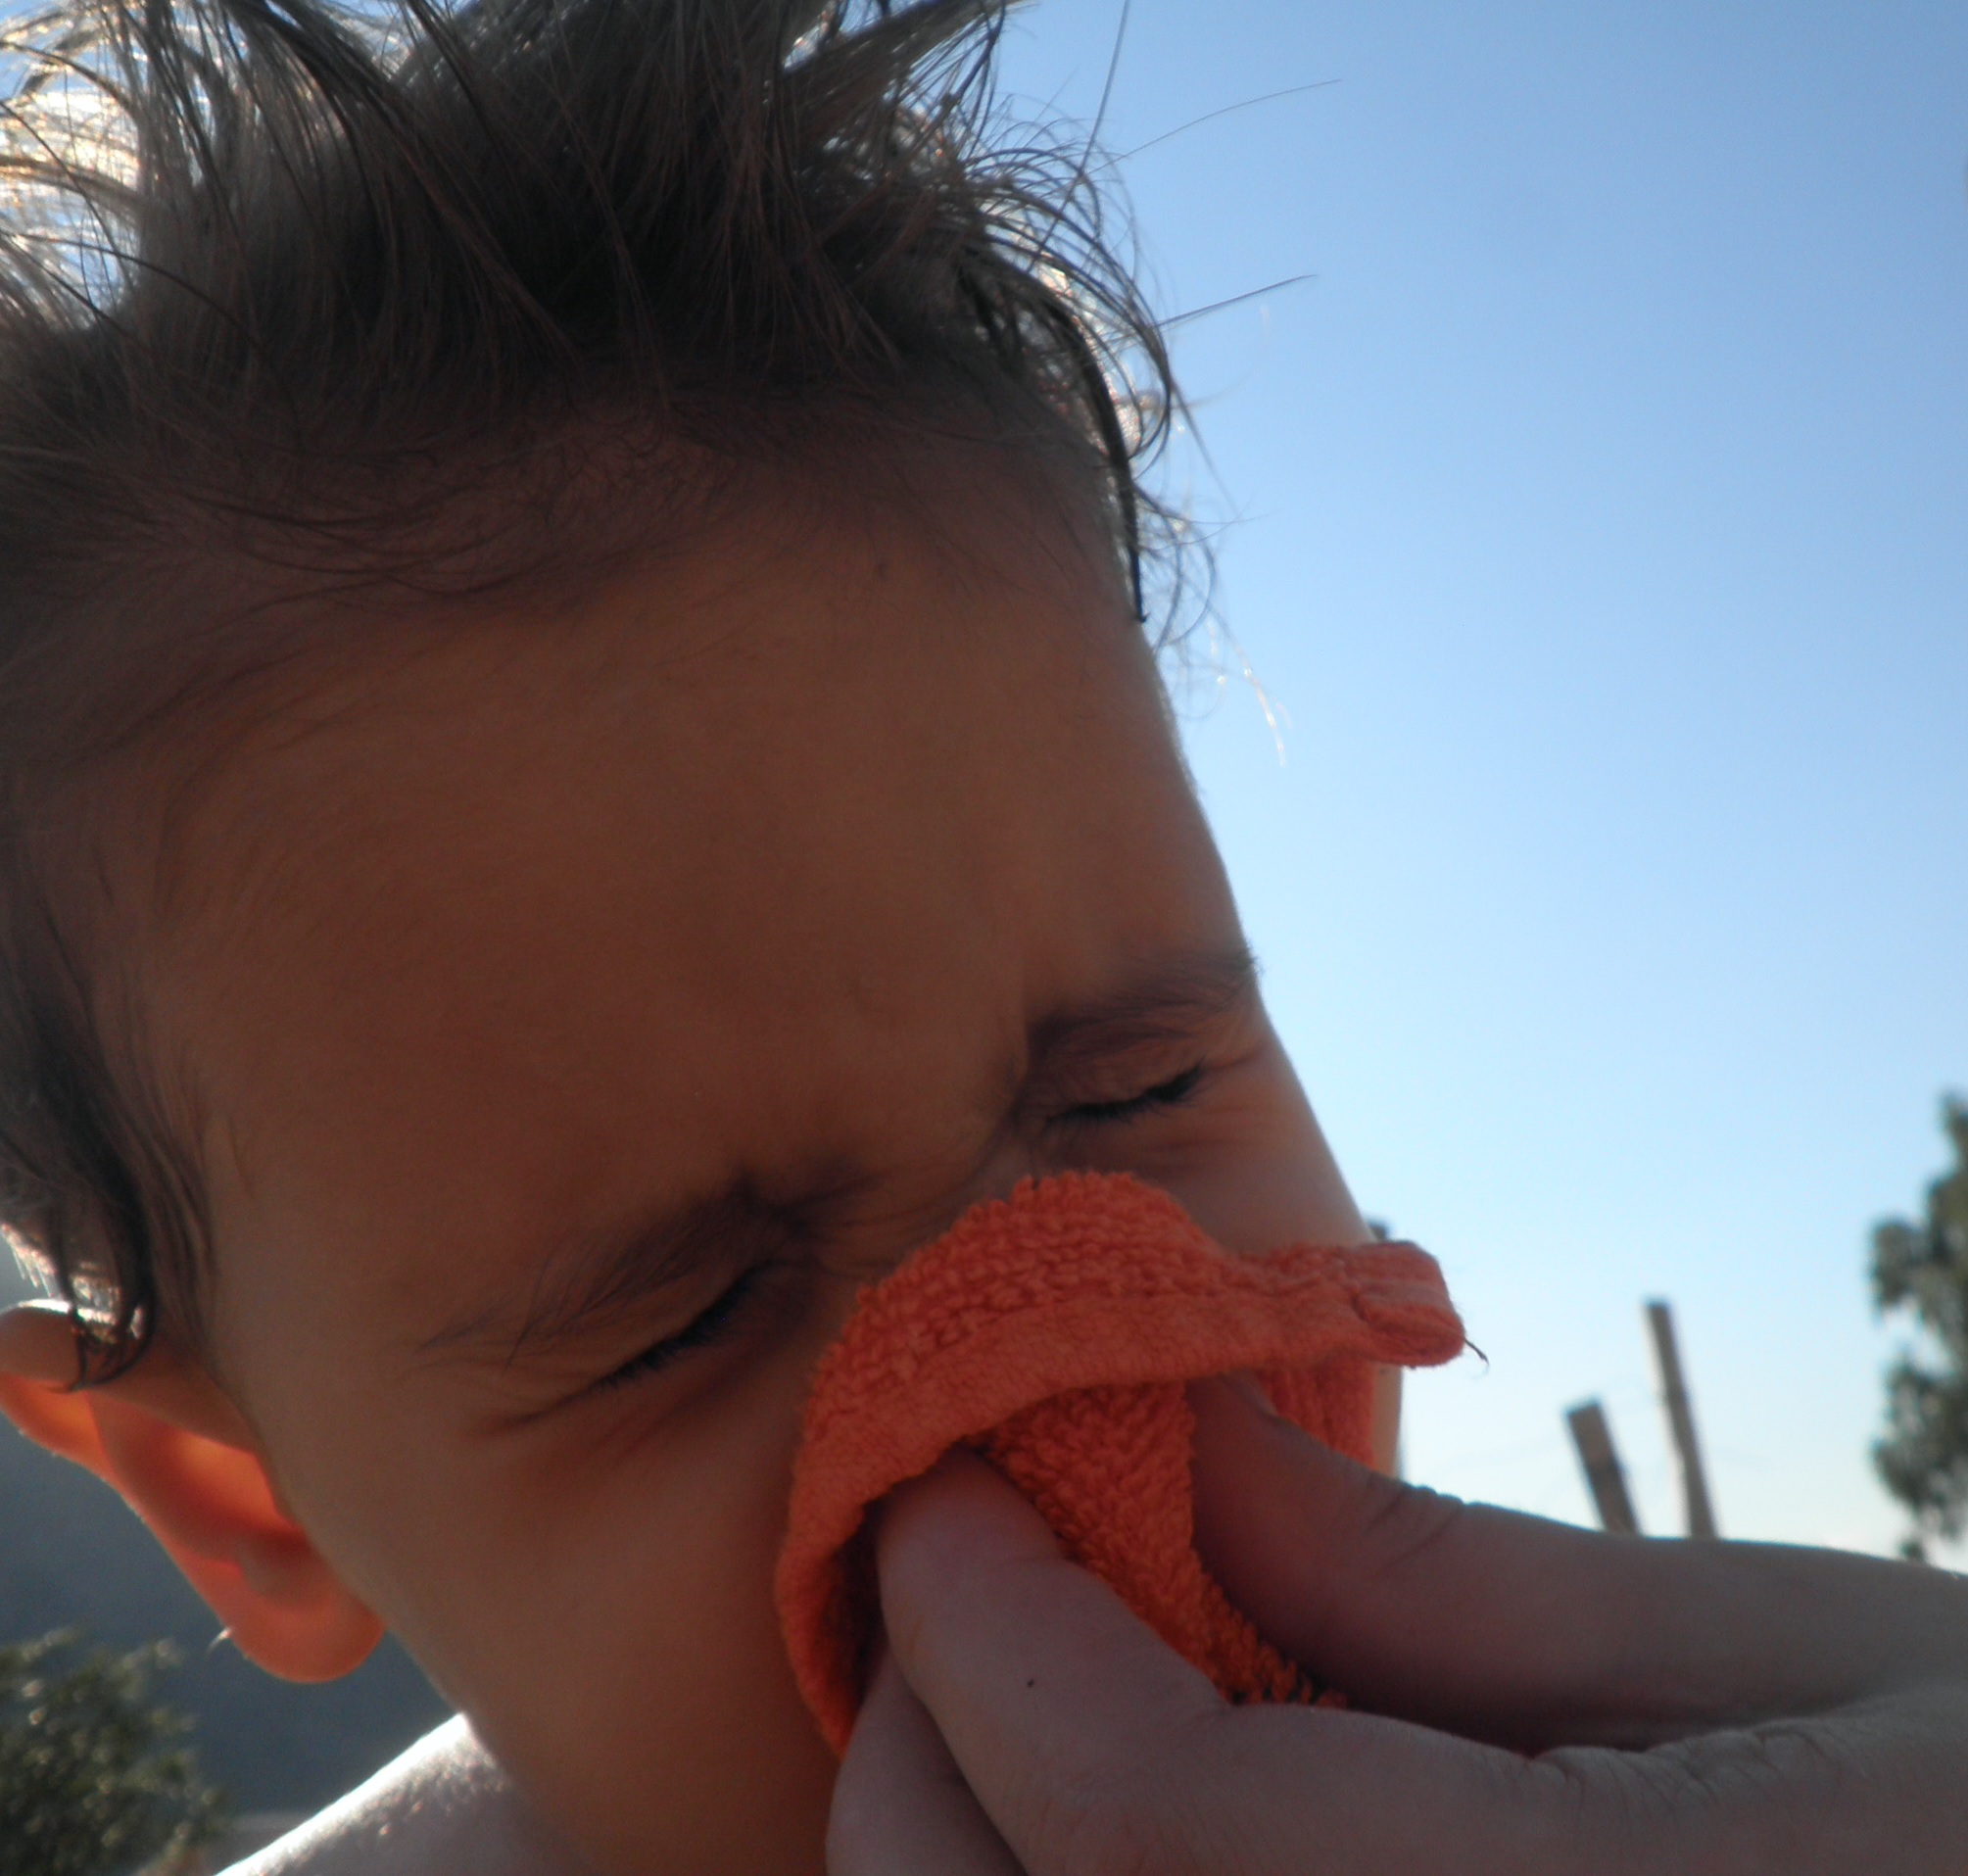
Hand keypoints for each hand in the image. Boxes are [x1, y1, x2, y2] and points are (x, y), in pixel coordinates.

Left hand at [829, 1376, 1967, 1873]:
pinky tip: (1130, 1831)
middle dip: (926, 1747)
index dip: (988, 1619)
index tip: (943, 1472)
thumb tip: (1167, 1437)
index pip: (1141, 1822)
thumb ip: (1437, 1582)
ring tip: (1036, 1698)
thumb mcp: (1796, 1657)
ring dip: (959, 1855)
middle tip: (963, 1576)